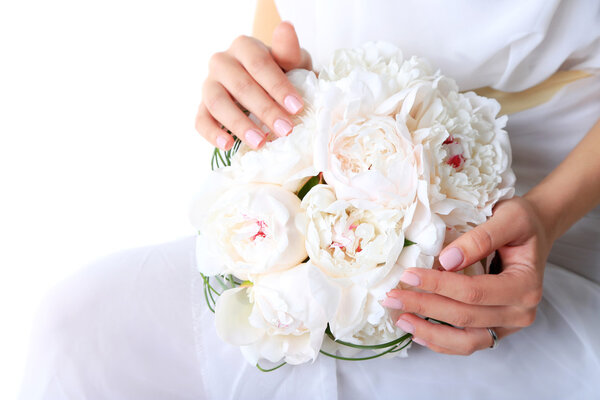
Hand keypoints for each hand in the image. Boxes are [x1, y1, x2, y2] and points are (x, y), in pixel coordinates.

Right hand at [195, 22, 311, 150]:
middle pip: (240, 86)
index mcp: (244, 46)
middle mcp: (222, 62)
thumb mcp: (293, 62)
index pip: (259, 64)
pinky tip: (228, 146)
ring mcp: (209, 85)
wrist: (270, 89)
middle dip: (265, 110)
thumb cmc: (284, 73)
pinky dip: (212, 134)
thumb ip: (289, 50)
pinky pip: (201, 121)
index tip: (297, 107)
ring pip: (217, 103)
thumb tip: (286, 28)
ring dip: (240, 124)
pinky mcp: (202, 107)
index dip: (278, 87)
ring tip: (261, 142)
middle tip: (285, 130)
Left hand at [384, 196, 551, 354]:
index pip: (474, 291)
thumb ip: (481, 237)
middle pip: (465, 317)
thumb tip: (447, 260)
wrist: (535, 231)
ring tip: (400, 319)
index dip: (439, 285)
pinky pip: (467, 343)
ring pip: (466, 341)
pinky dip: (441, 341)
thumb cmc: (522, 223)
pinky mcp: (496, 329)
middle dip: (424, 307)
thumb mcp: (508, 217)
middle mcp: (520, 312)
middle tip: (391, 297)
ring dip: (429, 332)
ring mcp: (508, 325)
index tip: (408, 275)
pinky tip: (416, 332)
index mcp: (525, 286)